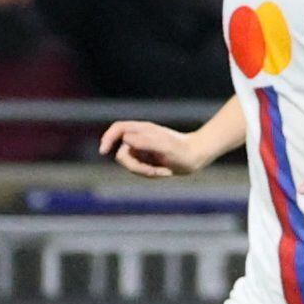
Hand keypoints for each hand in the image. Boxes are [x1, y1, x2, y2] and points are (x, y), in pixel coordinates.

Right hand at [100, 120, 214, 177]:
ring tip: (163, 172)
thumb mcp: (165, 146)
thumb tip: (126, 139)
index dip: (107, 138)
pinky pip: (140, 170)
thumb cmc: (184, 150)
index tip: (104, 151)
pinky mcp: (147, 159)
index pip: (118, 129)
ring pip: (130, 164)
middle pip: (122, 153)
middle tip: (153, 172)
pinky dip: (150, 174)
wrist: (198, 156)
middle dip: (135, 166)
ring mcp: (143, 149)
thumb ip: (146, 142)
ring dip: (145, 171)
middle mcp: (140, 139)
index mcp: (143, 130)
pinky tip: (164, 172)